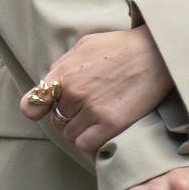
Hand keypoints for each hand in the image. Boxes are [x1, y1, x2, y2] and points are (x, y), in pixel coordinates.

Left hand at [22, 26, 172, 152]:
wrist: (156, 52)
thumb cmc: (121, 46)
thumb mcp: (85, 45)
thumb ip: (63, 65)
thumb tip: (47, 84)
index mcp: (64, 73)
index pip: (32, 105)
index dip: (37, 109)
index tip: (46, 109)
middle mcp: (74, 93)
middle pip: (55, 121)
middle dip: (67, 116)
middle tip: (86, 106)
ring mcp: (92, 110)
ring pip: (70, 135)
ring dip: (80, 129)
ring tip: (96, 115)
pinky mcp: (111, 125)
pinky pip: (86, 144)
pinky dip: (91, 139)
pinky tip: (102, 127)